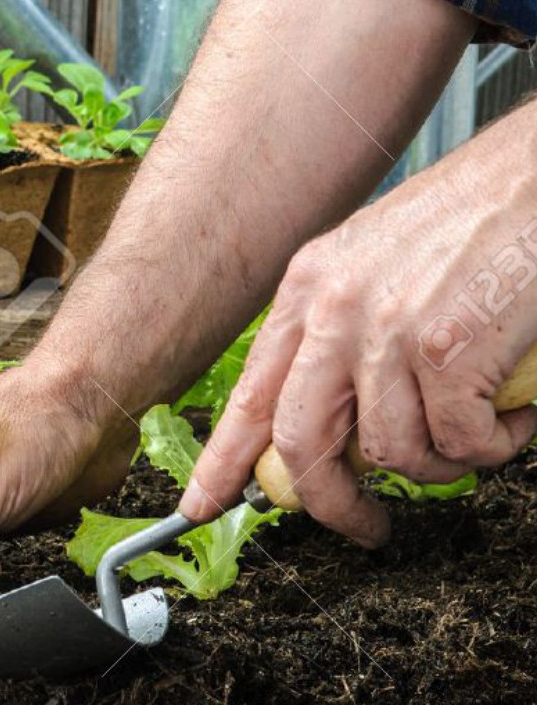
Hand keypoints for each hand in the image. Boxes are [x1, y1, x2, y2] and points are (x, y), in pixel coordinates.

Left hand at [181, 136, 536, 544]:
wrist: (536, 177)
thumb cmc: (476, 221)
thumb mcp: (378, 268)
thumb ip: (343, 337)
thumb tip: (335, 426)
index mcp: (308, 289)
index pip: (250, 395)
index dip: (223, 460)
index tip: (201, 505)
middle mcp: (333, 308)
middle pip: (301, 442)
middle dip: (331, 502)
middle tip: (365, 527)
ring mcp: (387, 329)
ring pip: (392, 453)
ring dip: (441, 464)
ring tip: (478, 432)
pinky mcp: (448, 350)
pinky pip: (460, 443)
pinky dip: (495, 445)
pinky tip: (514, 414)